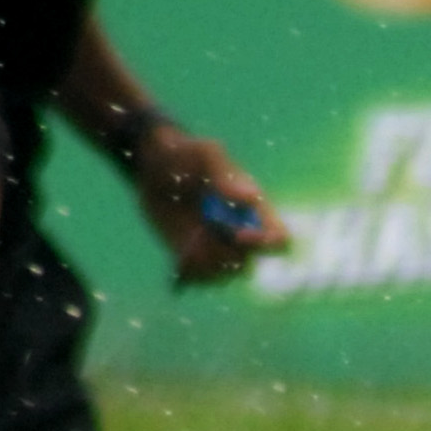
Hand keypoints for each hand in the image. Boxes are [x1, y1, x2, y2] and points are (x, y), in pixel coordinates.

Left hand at [129, 126, 287, 286]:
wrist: (152, 164)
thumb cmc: (186, 152)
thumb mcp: (205, 153)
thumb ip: (225, 173)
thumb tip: (248, 197)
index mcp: (253, 209)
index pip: (278, 238)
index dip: (265, 244)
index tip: (238, 234)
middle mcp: (240, 232)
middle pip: (248, 262)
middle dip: (225, 254)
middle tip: (201, 235)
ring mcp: (217, 247)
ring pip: (225, 274)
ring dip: (207, 264)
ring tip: (188, 245)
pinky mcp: (194, 257)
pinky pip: (202, 277)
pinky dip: (192, 272)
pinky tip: (180, 257)